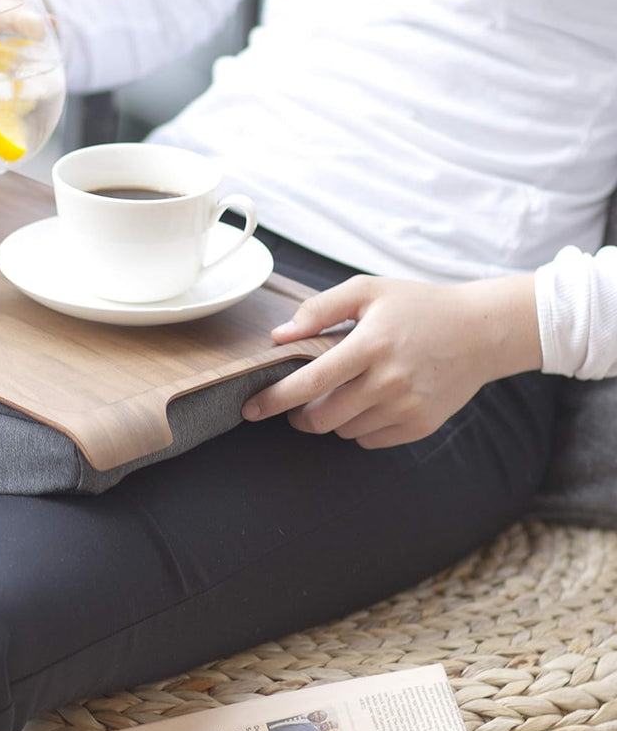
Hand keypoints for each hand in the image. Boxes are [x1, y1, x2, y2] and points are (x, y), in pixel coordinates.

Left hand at [242, 273, 542, 448]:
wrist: (481, 332)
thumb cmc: (417, 306)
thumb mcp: (367, 290)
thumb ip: (319, 309)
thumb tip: (279, 336)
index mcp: (370, 344)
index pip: (310, 381)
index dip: (274, 398)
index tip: (250, 408)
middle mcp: (388, 381)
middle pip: (323, 417)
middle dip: (298, 415)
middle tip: (294, 405)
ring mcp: (407, 406)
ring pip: (345, 430)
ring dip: (331, 419)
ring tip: (341, 393)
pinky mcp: (421, 425)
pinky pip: (371, 440)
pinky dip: (359, 428)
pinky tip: (368, 403)